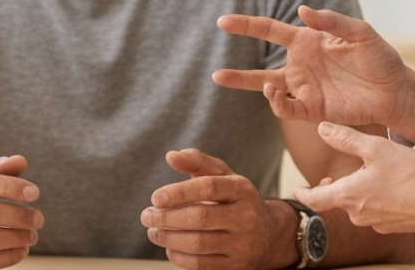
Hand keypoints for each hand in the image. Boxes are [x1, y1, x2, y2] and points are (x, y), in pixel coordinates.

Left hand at [142, 149, 294, 269]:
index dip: (180, 192)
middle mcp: (245, 216)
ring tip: (153, 232)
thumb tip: (171, 156)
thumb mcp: (223, 176)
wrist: (268, 235)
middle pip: (201, 217)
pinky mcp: (235, 265)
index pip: (209, 187)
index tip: (155, 197)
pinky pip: (201, 264)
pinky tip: (169, 247)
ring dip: (168, 238)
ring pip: (198, 243)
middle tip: (146, 216)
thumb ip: (197, 161)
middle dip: (167, 218)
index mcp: (241, 189)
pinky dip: (179, 256)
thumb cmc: (235, 200)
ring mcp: (242, 243)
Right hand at [213, 7, 414, 139]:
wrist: (395, 90)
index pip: (269, 30)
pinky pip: (286, 108)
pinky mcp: (313, 109)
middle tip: (215, 75)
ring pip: (268, 91)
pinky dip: (276, 103)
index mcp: (307, 42)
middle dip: (237, 74)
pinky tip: (273, 93)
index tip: (223, 22)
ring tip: (249, 83)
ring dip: (253, 89)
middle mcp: (300, 66)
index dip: (246, 25)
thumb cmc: (379, 57)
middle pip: (260, 67)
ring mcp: (305, 89)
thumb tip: (301, 10)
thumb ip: (332, 21)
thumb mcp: (359, 32)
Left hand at [293, 123, 414, 234]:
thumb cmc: (409, 173)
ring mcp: (376, 223)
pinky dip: (377, 199)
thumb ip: (345, 138)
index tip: (297, 190)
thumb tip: (322, 129)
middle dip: (338, 187)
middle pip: (339, 200)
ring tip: (373, 175)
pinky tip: (391, 186)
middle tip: (338, 176)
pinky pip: (376, 211)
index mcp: (349, 196)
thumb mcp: (375, 148)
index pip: (315, 200)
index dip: (303, 193)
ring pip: (359, 205)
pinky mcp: (392, 226)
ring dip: (360, 191)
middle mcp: (358, 214)